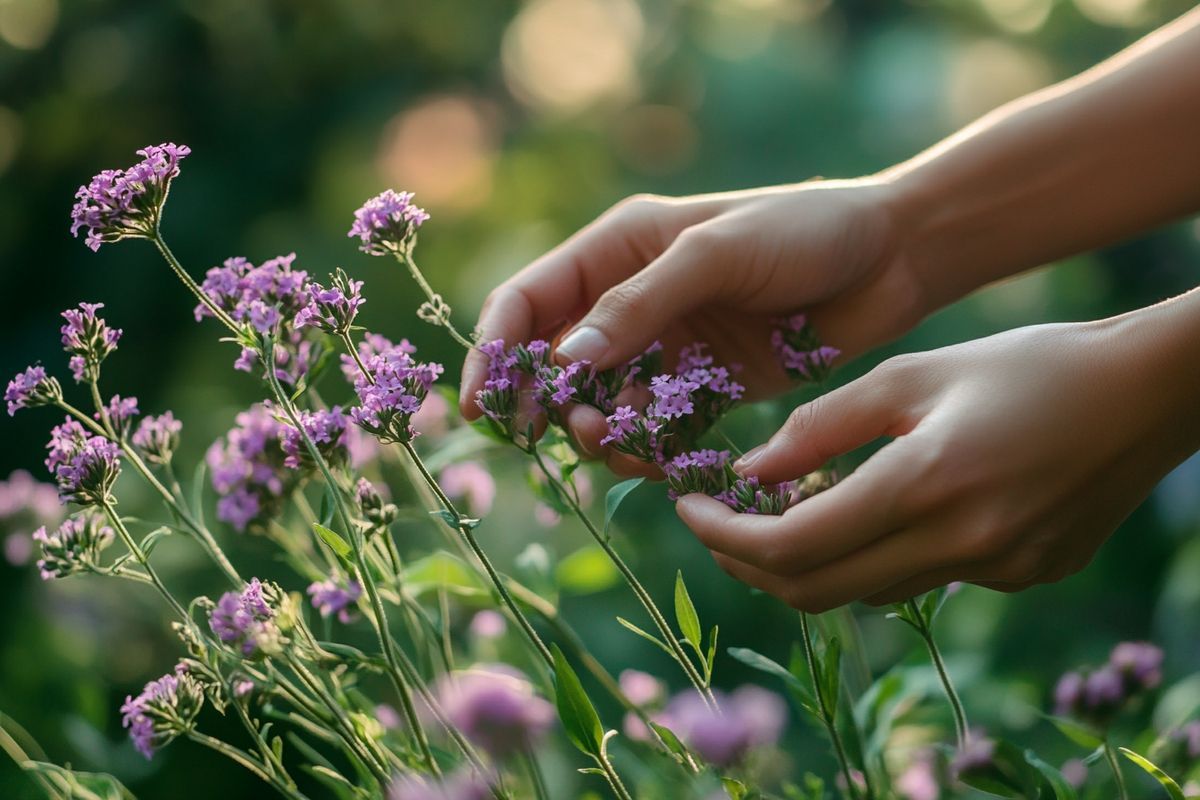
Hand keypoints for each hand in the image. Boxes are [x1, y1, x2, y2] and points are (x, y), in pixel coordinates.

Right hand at [459, 180, 926, 470]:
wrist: (893, 259)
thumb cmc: (804, 231)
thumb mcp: (716, 253)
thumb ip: (638, 305)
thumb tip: (562, 361)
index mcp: (617, 250)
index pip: (528, 302)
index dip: (495, 351)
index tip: (483, 406)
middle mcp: (630, 301)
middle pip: (554, 365)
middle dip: (550, 406)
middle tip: (570, 434)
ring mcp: (667, 348)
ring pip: (601, 406)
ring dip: (601, 435)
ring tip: (629, 446)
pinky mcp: (704, 388)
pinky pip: (655, 430)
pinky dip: (650, 451)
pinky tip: (668, 460)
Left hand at [678, 310, 1199, 610]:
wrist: (1146, 392)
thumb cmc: (1026, 364)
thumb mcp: (911, 374)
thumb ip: (821, 426)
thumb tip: (750, 472)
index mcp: (926, 484)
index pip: (792, 546)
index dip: (723, 536)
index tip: (687, 508)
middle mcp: (962, 545)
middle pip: (817, 590)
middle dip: (749, 563)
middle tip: (717, 522)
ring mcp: (997, 571)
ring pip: (867, 590)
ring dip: (811, 561)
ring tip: (786, 508)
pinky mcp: (1022, 576)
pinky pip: (923, 579)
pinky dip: (878, 553)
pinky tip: (878, 506)